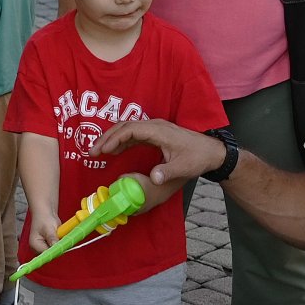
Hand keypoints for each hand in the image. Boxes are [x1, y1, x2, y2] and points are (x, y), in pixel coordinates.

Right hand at [91, 119, 225, 185]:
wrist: (211, 152)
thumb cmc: (198, 157)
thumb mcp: (183, 168)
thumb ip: (167, 172)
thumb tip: (153, 178)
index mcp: (159, 131)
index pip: (131, 130)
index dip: (115, 139)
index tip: (104, 151)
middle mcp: (154, 126)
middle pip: (124, 126)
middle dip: (106, 138)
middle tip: (92, 152)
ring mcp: (154, 129)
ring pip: (127, 129)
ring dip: (111, 138)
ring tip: (97, 152)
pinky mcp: (154, 134)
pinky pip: (133, 134)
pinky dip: (120, 141)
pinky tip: (113, 151)